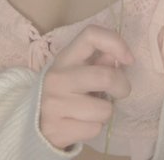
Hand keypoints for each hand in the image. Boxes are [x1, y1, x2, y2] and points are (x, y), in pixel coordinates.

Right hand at [39, 25, 133, 149]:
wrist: (35, 125)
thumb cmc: (66, 92)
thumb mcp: (78, 71)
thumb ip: (99, 61)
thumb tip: (119, 57)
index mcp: (65, 57)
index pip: (91, 35)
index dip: (115, 42)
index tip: (128, 59)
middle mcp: (58, 77)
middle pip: (105, 76)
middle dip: (122, 86)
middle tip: (121, 91)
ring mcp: (55, 104)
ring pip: (103, 109)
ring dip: (106, 112)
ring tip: (94, 110)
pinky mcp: (57, 129)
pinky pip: (94, 129)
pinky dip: (95, 128)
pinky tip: (82, 123)